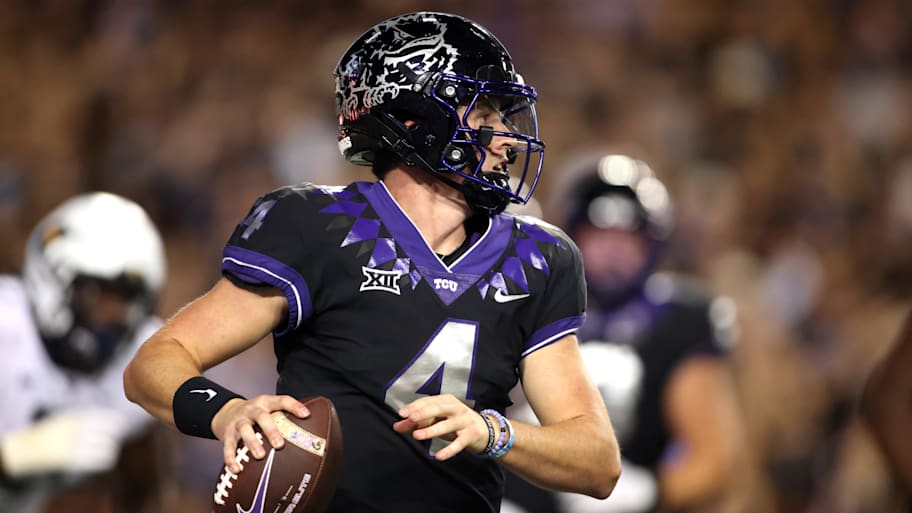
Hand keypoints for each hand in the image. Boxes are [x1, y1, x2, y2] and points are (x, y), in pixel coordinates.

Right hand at [1, 408, 128, 476]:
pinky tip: (106, 458)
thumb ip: (88, 417)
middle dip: (113, 435)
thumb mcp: (67, 418)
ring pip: (106, 447)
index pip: (105, 418)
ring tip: (110, 448)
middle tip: (113, 437)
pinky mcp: (72, 462)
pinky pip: (98, 461)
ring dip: (111, 447)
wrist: (28, 449)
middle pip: (108, 433)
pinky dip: (106, 459)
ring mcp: (74, 447)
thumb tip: (115, 419)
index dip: (116, 422)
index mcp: (75, 419)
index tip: (120, 424)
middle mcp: (76, 431)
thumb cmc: (51, 432)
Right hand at [210, 394, 309, 472]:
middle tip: (279, 444)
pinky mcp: (227, 433)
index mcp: (266, 403)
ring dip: (252, 443)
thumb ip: (285, 418)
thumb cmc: (257, 414)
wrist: (228, 412)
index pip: (282, 400)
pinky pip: (228, 446)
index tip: (306, 415)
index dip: (294, 406)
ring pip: (244, 430)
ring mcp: (239, 421)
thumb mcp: (269, 410)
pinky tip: (237, 468)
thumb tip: (312, 436)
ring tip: (260, 456)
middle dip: (271, 430)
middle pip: (262, 417)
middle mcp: (252, 410)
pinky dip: (231, 457)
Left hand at [393, 394, 489, 460]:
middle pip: (438, 408)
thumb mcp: (437, 420)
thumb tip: (396, 426)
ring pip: (447, 425)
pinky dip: (449, 450)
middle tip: (410, 418)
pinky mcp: (471, 435)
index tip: (401, 414)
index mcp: (446, 400)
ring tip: (416, 436)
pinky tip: (438, 456)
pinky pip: (459, 443)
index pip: (428, 401)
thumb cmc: (455, 423)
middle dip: (424, 412)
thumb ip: (417, 422)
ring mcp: (464, 421)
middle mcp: (456, 408)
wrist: (485, 430)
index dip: (415, 407)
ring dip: (431, 430)